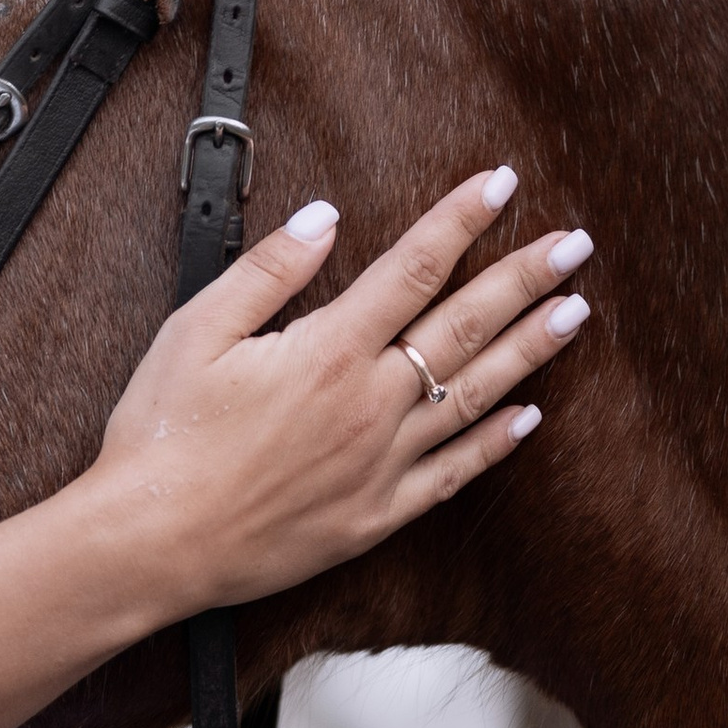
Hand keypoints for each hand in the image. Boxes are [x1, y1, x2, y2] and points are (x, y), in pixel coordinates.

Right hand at [88, 164, 590, 610]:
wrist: (153, 544)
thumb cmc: (160, 437)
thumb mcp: (195, 331)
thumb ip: (267, 271)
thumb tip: (325, 218)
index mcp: (327, 351)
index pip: (413, 268)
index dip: (461, 220)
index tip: (500, 184)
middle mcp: (369, 404)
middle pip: (464, 326)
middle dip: (525, 278)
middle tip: (574, 244)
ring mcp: (380, 463)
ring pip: (474, 395)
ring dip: (529, 349)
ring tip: (575, 312)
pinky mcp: (375, 515)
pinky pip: (452, 473)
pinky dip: (495, 443)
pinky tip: (529, 417)